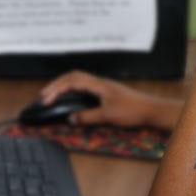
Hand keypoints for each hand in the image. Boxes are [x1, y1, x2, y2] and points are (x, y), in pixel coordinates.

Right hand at [38, 70, 181, 129]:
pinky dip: (74, 90)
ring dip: (64, 86)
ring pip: (79, 80)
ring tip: (53, 95)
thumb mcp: (108, 116)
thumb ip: (88, 117)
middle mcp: (99, 82)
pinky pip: (85, 86)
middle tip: (44, 95)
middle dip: (56, 84)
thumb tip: (70, 118)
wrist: (151, 110)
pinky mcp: (106, 93)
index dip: (56, 89)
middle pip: (73, 76)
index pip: (72, 81)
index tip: (46, 99)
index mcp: (98, 84)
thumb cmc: (133, 111)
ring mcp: (103, 87)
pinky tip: (71, 98)